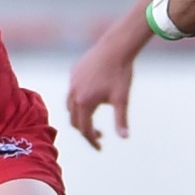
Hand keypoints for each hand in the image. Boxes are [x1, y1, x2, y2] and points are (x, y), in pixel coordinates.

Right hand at [66, 35, 134, 150]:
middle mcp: (74, 93)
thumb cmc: (121, 73)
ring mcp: (72, 81)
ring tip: (91, 117)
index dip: (92, 140)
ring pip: (70, 104)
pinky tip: (91, 95)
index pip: (85, 129)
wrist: (116, 47)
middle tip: (99, 134)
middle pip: (74, 120)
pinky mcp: (74, 71)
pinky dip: (78, 98)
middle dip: (85, 130)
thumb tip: (125, 137)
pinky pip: (72, 89)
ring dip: (78, 114)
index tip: (100, 147)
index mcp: (84, 103)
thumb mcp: (122, 99)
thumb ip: (121, 120)